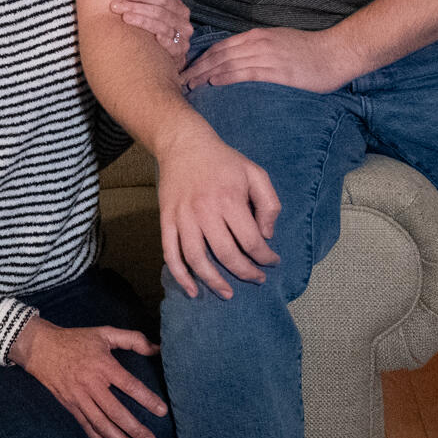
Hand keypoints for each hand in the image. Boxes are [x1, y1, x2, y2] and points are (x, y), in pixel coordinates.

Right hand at [8, 317, 167, 437]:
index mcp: (103, 364)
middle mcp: (91, 383)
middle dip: (134, 428)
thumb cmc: (76, 339)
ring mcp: (78, 397)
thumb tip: (157, 349)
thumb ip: (132, 339)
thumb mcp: (104, 333)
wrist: (41, 347)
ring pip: (101, 423)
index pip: (129, 384)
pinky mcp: (69, 405)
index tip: (162, 411)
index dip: (146, 398)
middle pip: (115, 411)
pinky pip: (86, 426)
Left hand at [110, 0, 192, 67]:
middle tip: (116, 5)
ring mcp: (182, 39)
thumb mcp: (162, 6)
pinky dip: (159, 39)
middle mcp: (184, 23)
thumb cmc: (159, 25)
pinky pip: (170, 45)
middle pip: (160, 12)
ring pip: (162, 27)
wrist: (165, 55)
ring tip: (124, 17)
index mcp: (180, 9)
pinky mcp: (178, 54)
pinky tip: (147, 36)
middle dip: (136, 7)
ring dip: (141, 21)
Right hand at [154, 119, 280, 299]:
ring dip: (214, 281)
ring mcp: (182, 217)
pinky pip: (170, 253)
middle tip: (256, 279)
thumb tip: (266, 236)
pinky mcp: (166, 219)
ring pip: (196, 259)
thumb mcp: (255, 173)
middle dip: (245, 273)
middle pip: (226, 254)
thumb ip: (269, 204)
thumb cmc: (223, 161)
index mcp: (229, 199)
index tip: (271, 261)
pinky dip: (180, 275)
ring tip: (228, 293)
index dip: (264, 257)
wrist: (183, 144)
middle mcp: (204, 211)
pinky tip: (192, 290)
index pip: (251, 241)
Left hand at [180, 26, 361, 93]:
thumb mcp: (277, 42)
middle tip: (179, 81)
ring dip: (205, 75)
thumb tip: (236, 61)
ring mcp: (267, 55)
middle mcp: (257, 43)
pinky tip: (214, 83)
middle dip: (196, 68)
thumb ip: (257, 49)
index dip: (200, 59)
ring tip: (190, 86)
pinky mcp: (277, 70)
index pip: (219, 47)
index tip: (186, 71)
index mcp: (255, 36)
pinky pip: (246, 72)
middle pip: (218, 55)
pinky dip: (227, 76)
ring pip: (227, 63)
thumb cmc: (308, 50)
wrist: (336, 53)